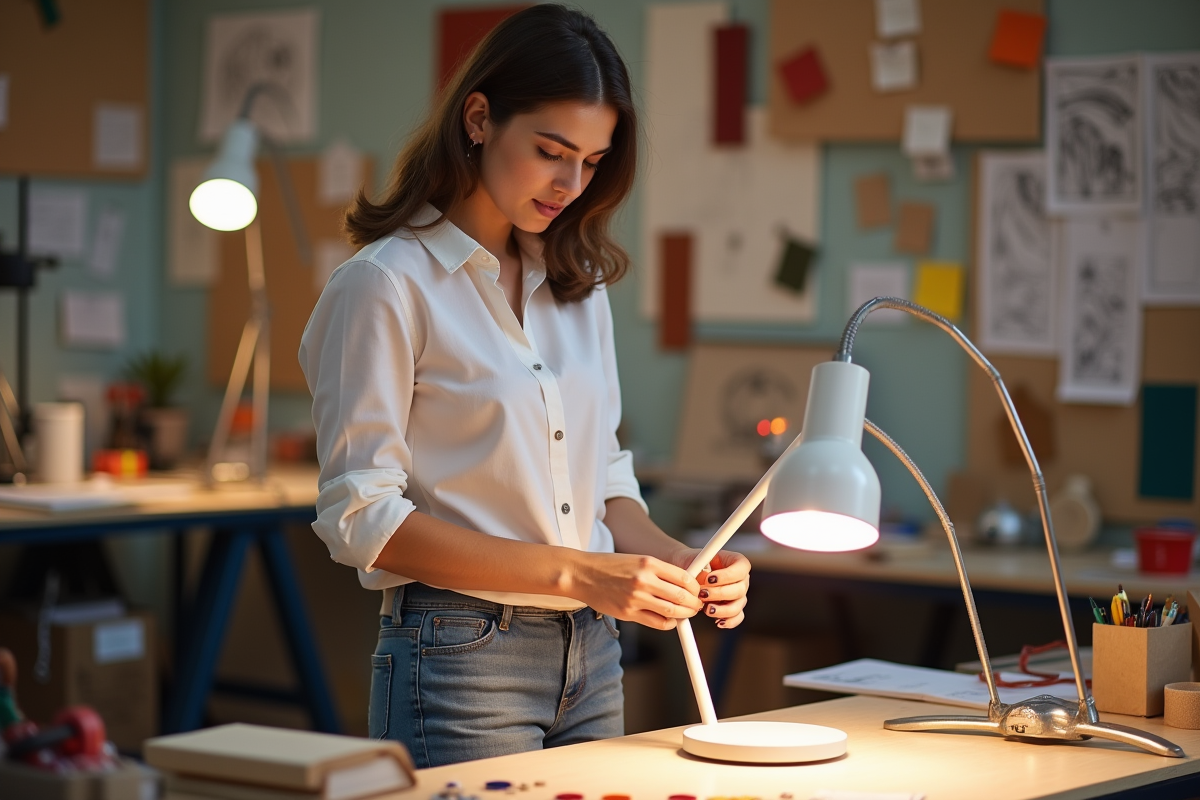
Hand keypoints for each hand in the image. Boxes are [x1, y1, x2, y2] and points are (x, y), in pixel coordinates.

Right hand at [568, 552, 702, 629]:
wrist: (582, 574)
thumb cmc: (610, 565)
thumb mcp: (637, 560)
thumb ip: (659, 571)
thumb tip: (682, 585)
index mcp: (649, 563)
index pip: (684, 577)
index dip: (695, 587)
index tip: (697, 591)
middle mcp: (644, 580)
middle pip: (681, 596)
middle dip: (694, 603)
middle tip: (696, 605)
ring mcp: (635, 598)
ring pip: (671, 611)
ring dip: (684, 615)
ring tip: (686, 614)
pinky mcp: (628, 613)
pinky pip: (656, 623)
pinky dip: (668, 623)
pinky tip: (670, 621)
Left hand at [670, 548, 750, 628]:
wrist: (687, 573)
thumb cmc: (693, 563)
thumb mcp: (695, 561)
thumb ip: (701, 569)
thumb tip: (705, 580)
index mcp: (735, 561)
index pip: (741, 568)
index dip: (727, 575)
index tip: (709, 579)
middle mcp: (741, 579)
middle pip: (740, 589)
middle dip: (720, 594)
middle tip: (702, 594)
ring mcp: (739, 595)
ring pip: (738, 606)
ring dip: (722, 610)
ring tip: (707, 609)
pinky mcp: (734, 608)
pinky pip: (737, 617)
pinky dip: (729, 621)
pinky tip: (718, 622)